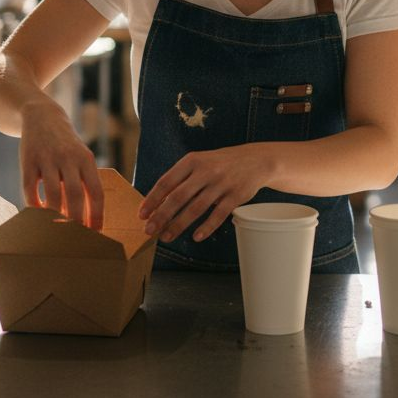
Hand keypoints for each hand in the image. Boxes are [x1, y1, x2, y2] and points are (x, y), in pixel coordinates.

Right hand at [19, 99, 102, 228]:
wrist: (42, 116)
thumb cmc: (66, 145)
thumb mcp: (82, 156)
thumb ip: (85, 181)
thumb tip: (89, 217)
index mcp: (86, 159)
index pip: (96, 192)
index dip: (97, 215)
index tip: (96, 234)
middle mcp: (68, 158)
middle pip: (75, 195)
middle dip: (77, 221)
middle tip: (76, 240)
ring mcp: (47, 159)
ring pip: (53, 194)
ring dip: (55, 216)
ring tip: (56, 232)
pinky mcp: (28, 161)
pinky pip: (30, 189)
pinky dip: (33, 205)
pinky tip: (36, 216)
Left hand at [139, 145, 272, 243]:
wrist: (255, 160)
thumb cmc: (220, 164)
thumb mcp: (199, 162)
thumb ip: (180, 179)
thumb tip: (156, 204)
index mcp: (192, 161)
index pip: (166, 181)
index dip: (152, 199)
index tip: (142, 214)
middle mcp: (206, 171)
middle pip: (178, 197)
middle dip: (161, 216)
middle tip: (149, 231)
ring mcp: (222, 183)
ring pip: (196, 208)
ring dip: (179, 225)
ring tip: (167, 237)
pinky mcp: (236, 196)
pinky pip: (218, 215)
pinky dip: (206, 227)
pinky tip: (196, 237)